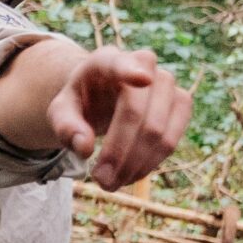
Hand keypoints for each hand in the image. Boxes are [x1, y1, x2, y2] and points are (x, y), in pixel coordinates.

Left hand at [45, 46, 192, 189]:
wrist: (102, 96)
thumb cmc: (80, 103)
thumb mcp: (60, 112)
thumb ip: (65, 126)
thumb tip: (85, 147)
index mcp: (105, 60)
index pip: (117, 62)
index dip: (130, 70)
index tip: (142, 80)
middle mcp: (141, 63)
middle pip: (137, 113)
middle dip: (119, 153)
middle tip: (100, 181)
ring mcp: (166, 82)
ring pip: (159, 130)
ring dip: (136, 164)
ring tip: (112, 183)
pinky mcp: (181, 102)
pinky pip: (172, 139)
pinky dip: (151, 163)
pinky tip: (131, 175)